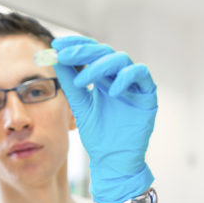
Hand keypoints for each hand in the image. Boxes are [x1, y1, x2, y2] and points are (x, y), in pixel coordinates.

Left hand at [52, 36, 156, 202]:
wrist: (112, 159)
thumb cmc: (97, 135)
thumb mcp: (80, 105)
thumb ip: (70, 82)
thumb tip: (55, 58)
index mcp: (103, 77)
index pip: (91, 52)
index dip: (75, 44)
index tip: (56, 43)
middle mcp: (119, 76)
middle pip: (104, 52)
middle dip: (83, 51)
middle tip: (65, 54)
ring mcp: (133, 83)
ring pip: (121, 59)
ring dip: (99, 66)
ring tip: (82, 81)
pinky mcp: (147, 93)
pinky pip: (140, 74)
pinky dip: (125, 78)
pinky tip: (111, 91)